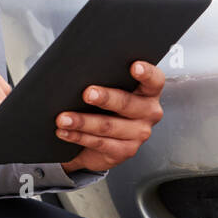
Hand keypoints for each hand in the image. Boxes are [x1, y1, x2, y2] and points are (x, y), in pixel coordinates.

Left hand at [55, 60, 165, 174]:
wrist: (100, 140)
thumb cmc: (105, 107)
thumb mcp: (109, 90)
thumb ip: (104, 80)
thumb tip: (79, 73)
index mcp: (148, 92)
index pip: (154, 80)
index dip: (146, 73)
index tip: (134, 66)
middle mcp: (148, 112)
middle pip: (127, 103)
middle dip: (105, 98)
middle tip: (87, 93)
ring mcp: (139, 134)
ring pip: (108, 126)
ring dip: (83, 121)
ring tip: (63, 118)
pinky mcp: (125, 151)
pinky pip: (100, 143)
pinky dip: (79, 136)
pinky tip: (65, 132)